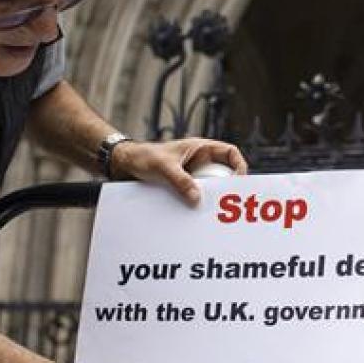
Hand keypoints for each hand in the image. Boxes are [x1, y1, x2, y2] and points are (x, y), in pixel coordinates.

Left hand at [114, 137, 247, 204]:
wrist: (124, 165)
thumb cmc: (143, 157)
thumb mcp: (163, 167)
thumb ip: (180, 181)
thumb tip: (196, 199)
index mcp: (200, 148)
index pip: (229, 152)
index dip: (239, 165)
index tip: (238, 180)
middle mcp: (199, 161)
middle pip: (223, 173)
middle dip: (228, 187)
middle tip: (230, 201)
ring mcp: (192, 175)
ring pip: (210, 187)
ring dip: (212, 198)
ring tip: (213, 211)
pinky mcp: (183, 187)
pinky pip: (196, 196)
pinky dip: (198, 204)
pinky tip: (196, 214)